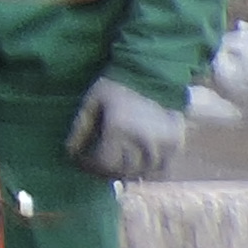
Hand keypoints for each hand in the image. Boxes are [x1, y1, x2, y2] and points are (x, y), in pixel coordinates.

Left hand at [66, 77, 185, 182]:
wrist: (153, 74)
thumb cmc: (117, 86)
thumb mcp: (92, 101)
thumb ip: (81, 127)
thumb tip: (70, 152)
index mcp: (120, 130)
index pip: (103, 163)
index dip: (89, 166)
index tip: (80, 159)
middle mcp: (143, 142)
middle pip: (122, 171)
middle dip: (105, 170)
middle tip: (95, 162)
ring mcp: (163, 145)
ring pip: (143, 174)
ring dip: (127, 172)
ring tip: (115, 162)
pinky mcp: (176, 145)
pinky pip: (162, 170)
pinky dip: (148, 171)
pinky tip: (136, 162)